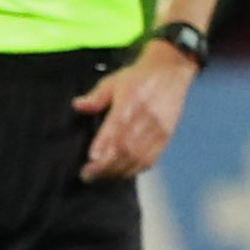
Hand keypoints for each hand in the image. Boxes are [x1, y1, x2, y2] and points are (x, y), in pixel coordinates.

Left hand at [76, 40, 197, 180]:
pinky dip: (135, 169)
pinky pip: (151, 159)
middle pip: (126, 148)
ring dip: (119, 170)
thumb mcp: (113, 81)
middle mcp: (146, 117)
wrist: (171, 72)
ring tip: (101, 177)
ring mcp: (158, 130)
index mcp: (131, 101)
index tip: (90, 160)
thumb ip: (96, 96)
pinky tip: (121, 173)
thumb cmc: (138, 78)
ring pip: (138, 157)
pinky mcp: (166, 137)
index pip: (117, 127)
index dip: (104, 145)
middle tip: (88, 175)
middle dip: (106, 165)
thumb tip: (78, 105)